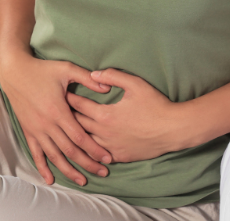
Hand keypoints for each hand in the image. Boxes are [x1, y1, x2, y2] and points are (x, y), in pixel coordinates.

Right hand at [0, 54, 112, 185]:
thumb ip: (88, 78)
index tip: (108, 158)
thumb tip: (108, 87)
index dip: (95, 150)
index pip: (80, 137)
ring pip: (54, 156)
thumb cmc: (42, 69)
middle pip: (70, 151)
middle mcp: (47, 124)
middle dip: (88, 164)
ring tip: (83, 181)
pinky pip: (36, 153)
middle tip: (103, 173)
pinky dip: (42, 167)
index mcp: (58, 111)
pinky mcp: (28, 131)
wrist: (15, 71)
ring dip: (69, 170)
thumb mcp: (66, 69)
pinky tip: (50, 180)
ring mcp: (36, 129)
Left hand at [67, 68, 187, 163]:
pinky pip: (99, 154)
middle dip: (66, 117)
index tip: (58, 94)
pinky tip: (83, 147)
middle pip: (77, 125)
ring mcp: (111, 147)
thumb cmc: (155, 105)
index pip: (78, 106)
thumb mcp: (135, 84)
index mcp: (104, 115)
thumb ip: (112, 76)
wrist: (174, 129)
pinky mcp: (120, 157)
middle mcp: (103, 133)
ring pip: (85, 142)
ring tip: (64, 130)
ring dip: (74, 135)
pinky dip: (90, 150)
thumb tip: (93, 73)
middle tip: (55, 110)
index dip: (67, 98)